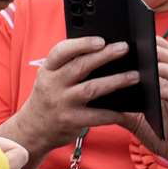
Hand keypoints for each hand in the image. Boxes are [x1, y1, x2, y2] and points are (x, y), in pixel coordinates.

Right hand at [10, 36, 137, 154]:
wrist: (33, 129)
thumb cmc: (48, 99)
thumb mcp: (49, 78)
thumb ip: (67, 65)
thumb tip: (102, 50)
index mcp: (47, 70)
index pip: (60, 52)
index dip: (81, 44)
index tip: (100, 40)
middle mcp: (52, 85)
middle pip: (79, 66)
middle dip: (104, 56)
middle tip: (124, 48)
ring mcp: (61, 103)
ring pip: (91, 89)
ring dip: (115, 81)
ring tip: (134, 76)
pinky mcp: (71, 121)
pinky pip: (97, 116)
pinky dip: (113, 113)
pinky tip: (127, 109)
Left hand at [120, 37, 167, 168]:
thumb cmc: (166, 134)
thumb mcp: (138, 118)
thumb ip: (122, 105)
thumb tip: (95, 94)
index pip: (164, 55)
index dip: (150, 43)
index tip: (130, 33)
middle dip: (156, 48)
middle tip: (136, 40)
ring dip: (164, 66)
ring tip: (147, 59)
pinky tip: (158, 89)